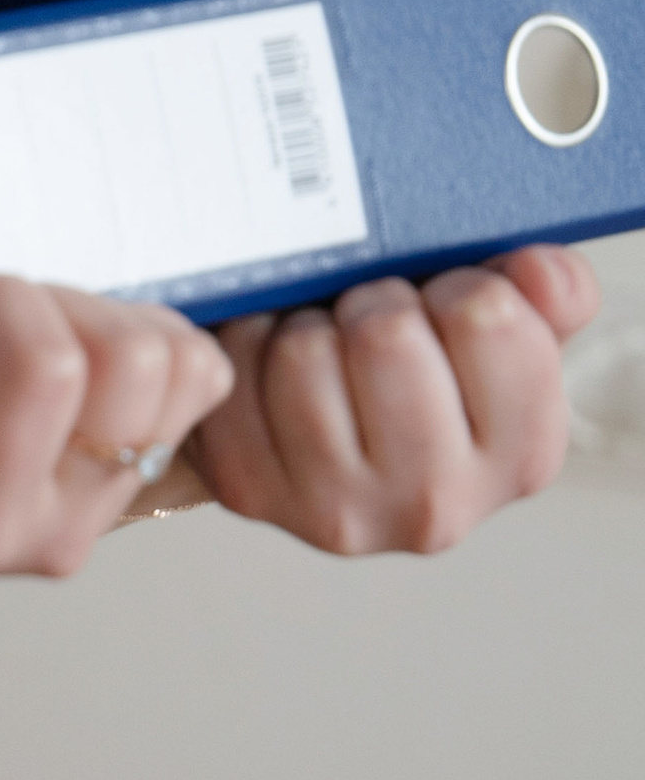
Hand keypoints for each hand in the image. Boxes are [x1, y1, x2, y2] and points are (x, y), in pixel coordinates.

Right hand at [0, 274, 236, 595]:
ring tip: (14, 333)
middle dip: (52, 305)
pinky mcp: (122, 467)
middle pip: (134, 361)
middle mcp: (56, 522)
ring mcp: (99, 499)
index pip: (49, 370)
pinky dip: (137, 336)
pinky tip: (62, 344)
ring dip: (99, 318)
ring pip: (179, 365)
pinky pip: (191, 379)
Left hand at [185, 244, 596, 553]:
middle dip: (374, 300)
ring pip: (304, 350)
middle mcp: (437, 504)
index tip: (445, 303)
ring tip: (324, 342)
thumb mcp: (510, 330)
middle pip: (386, 333)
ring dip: (307, 323)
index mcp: (522, 455)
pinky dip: (247, 341)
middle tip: (371, 317)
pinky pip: (232, 365)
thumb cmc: (429, 371)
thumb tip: (539, 270)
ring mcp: (339, 510)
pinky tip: (270, 364)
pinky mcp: (251, 490)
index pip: (485, 317)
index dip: (458, 284)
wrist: (329, 435)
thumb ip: (548, 292)